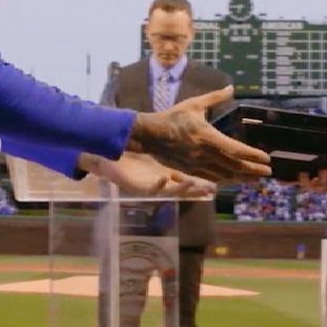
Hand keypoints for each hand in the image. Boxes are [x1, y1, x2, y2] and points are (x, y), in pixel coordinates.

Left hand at [84, 152, 216, 198]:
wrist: (108, 155)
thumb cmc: (132, 153)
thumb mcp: (155, 151)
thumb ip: (172, 148)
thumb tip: (190, 134)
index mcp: (167, 175)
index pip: (189, 181)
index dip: (202, 183)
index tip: (218, 182)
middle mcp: (161, 184)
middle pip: (183, 190)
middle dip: (197, 190)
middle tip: (211, 189)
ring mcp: (149, 187)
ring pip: (169, 193)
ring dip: (181, 190)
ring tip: (192, 184)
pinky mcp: (136, 187)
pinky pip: (150, 189)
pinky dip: (158, 184)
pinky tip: (165, 178)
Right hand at [126, 86, 270, 182]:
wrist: (149, 135)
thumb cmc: (172, 117)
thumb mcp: (194, 104)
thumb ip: (215, 98)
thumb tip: (231, 88)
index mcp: (208, 137)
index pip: (236, 149)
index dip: (253, 156)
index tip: (266, 159)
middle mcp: (205, 154)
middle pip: (234, 166)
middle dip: (253, 171)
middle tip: (268, 173)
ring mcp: (197, 165)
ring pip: (225, 176)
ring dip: (242, 178)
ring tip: (255, 180)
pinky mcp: (190, 171)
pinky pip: (212, 178)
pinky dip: (226, 180)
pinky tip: (233, 180)